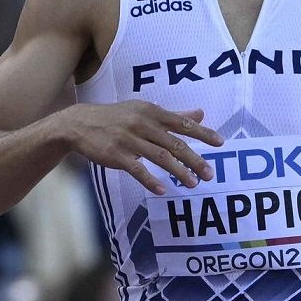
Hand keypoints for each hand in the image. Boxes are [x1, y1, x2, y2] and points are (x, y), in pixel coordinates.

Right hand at [59, 99, 221, 188]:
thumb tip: (200, 114)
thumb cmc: (117, 118)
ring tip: (193, 184)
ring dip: (178, 172)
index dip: (203, 133)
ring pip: (160, 157)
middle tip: (210, 174)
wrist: (80, 124)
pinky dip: (151, 180)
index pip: (182, 124)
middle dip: (195, 159)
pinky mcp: (116, 155)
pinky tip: (163, 190)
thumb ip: (173, 115)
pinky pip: (137, 170)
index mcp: (151, 112)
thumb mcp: (144, 111)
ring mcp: (129, 140)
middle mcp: (142, 124)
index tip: (220, 143)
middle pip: (175, 143)